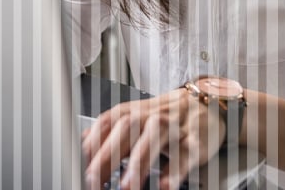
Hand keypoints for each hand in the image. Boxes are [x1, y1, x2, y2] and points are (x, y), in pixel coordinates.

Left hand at [82, 88, 224, 189]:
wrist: (204, 105)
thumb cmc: (164, 116)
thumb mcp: (133, 118)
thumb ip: (109, 131)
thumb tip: (82, 143)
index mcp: (130, 112)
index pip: (105, 125)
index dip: (91, 147)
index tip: (80, 168)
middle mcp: (149, 117)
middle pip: (124, 132)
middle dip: (107, 157)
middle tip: (95, 181)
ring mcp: (172, 128)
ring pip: (153, 140)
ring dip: (138, 164)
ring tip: (126, 187)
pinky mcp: (195, 143)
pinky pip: (183, 156)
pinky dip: (174, 171)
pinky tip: (165, 185)